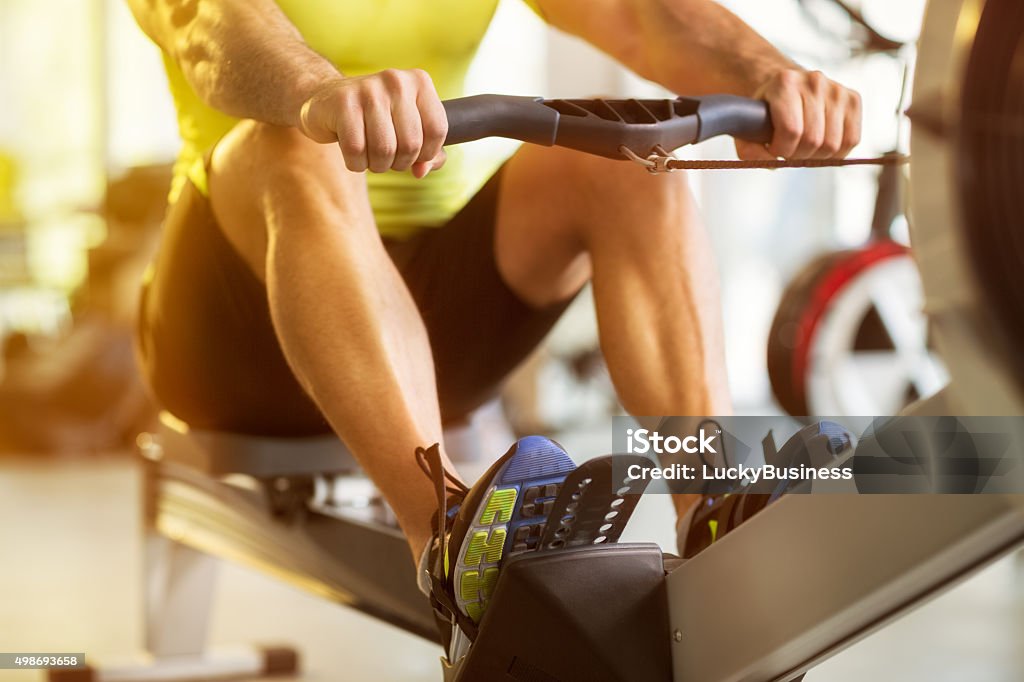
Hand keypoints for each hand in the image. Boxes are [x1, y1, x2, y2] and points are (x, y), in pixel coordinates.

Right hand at [298, 69, 447, 177]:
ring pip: (384, 150)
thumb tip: (422, 171)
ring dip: (377, 165)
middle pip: (411, 144)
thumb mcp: (407, 129)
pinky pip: (356, 150)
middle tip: (387, 158)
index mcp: (419, 82)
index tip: (414, 155)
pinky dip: (356, 163)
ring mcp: (368, 89)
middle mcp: (396, 81)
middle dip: (400, 163)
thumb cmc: (375, 119)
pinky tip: (353, 154)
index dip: (427, 153)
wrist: (326, 99)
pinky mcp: (342, 103)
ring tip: (370, 156)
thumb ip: (427, 153)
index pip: (437, 130)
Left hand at [736, 69, 861, 160]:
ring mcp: (837, 89)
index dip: (780, 150)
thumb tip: (767, 162)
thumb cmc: (767, 111)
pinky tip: (820, 146)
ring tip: (803, 147)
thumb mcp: (748, 126)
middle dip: (797, 155)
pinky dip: (836, 153)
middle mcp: (814, 81)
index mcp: (785, 83)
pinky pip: (851, 140)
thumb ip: (749, 148)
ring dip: (815, 156)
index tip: (773, 149)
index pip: (791, 131)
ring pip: (833, 144)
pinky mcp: (853, 99)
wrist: (785, 87)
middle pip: (813, 140)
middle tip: (788, 150)